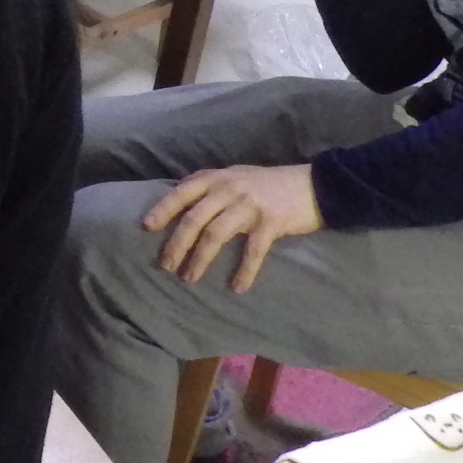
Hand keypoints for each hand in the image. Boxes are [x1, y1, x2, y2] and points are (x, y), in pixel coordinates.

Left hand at [143, 164, 323, 292]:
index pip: (182, 192)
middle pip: (194, 218)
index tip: (146, 227)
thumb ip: (210, 185)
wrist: (315, 184)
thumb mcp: (235, 176)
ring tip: (190, 278)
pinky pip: (252, 251)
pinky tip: (237, 286)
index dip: (163, 209)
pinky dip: (243, 270)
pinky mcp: (271, 222)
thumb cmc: (269, 184)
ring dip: (200, 259)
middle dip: (176, 244)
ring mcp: (249, 204)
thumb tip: (180, 199)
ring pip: (215, 234)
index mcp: (217, 178)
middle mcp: (229, 188)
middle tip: (166, 265)